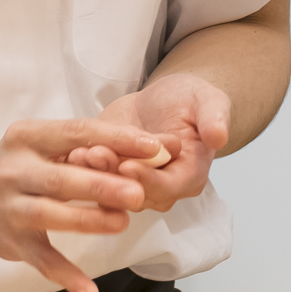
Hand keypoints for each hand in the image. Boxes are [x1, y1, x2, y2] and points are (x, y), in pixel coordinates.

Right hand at [0, 118, 164, 291]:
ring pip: (51, 214)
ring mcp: (10, 207)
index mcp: (27, 136)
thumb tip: (160, 147)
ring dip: (88, 220)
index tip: (153, 147)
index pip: (77, 132)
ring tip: (122, 222)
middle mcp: (14, 170)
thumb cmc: (24, 166)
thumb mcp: (47, 146)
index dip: (116, 139)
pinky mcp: (11, 243)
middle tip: (138, 192)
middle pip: (62, 177)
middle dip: (101, 184)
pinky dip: (66, 277)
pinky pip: (42, 261)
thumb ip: (95, 147)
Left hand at [64, 74, 229, 212]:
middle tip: (94, 155)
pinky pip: (96, 178)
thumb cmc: (191, 101)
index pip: (167, 187)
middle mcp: (160, 189)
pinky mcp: (111, 175)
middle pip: (135, 192)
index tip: (128, 164)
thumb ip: (214, 118)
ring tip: (78, 153)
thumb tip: (220, 136)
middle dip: (113, 176)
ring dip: (94, 173)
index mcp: (188, 177)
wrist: (166, 99)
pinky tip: (70, 153)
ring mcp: (133, 184)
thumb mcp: (208, 101)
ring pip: (111, 189)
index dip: (147, 179)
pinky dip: (82, 168)